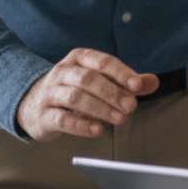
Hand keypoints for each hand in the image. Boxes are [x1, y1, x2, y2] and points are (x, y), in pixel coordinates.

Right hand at [16, 49, 158, 142]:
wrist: (32, 103)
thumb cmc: (75, 89)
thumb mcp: (100, 80)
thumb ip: (126, 82)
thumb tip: (154, 82)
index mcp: (79, 58)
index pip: (102, 62)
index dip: (121, 73)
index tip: (138, 86)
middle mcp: (62, 72)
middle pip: (88, 79)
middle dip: (112, 92)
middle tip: (131, 106)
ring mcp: (50, 92)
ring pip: (75, 97)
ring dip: (100, 108)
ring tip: (120, 118)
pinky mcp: (43, 114)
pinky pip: (61, 118)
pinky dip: (80, 125)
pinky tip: (97, 130)